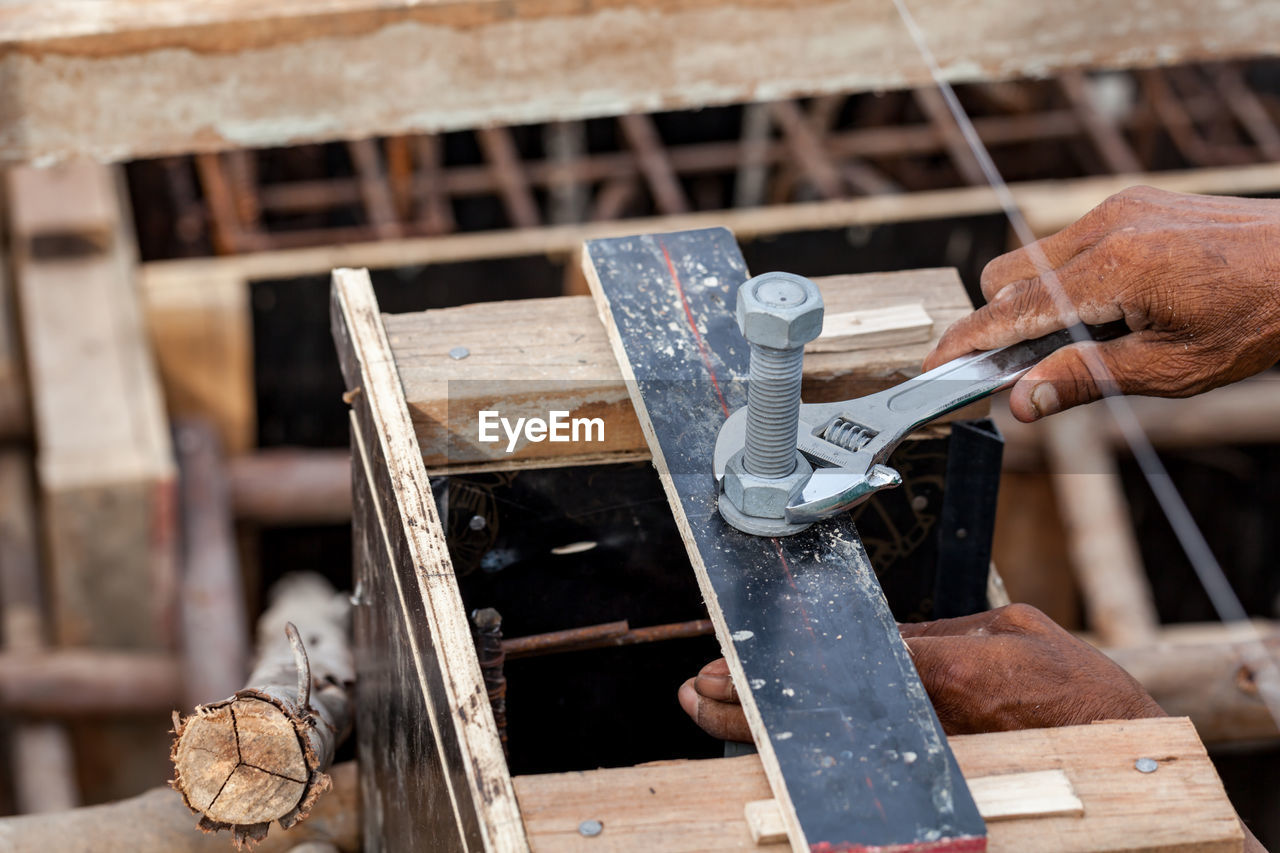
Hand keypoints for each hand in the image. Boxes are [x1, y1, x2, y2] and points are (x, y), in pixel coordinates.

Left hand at [677, 604, 1163, 739]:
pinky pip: (862, 761)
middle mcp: (930, 719)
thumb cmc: (1073, 689)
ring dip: (765, 731)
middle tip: (697, 693)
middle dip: (749, 705)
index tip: (723, 667)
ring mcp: (932, 752)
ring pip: (828, 745)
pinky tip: (774, 742)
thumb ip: (938, 634)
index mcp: (949, 672)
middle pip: (817, 714)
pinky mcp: (939, 773)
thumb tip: (883, 636)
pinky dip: (812, 751)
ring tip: (713, 712)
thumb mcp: (1007, 631)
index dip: (774, 671)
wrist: (1124, 750)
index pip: (838, 666)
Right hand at [923, 187, 1279, 421]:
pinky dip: (1066, 279)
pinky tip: (1109, 308)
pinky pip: (1069, 242)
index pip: (1010, 311)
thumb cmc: (1257, 317)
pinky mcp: (1133, 203)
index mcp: (1112, 269)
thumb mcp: (1168, 369)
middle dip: (999, 321)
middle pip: (1005, 275)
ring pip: (1034, 257)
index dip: (967, 342)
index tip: (935, 367)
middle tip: (1024, 367)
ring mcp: (1119, 207)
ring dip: (1035, 301)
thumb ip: (1082, 379)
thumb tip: (1020, 402)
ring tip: (1083, 338)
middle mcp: (1106, 226)